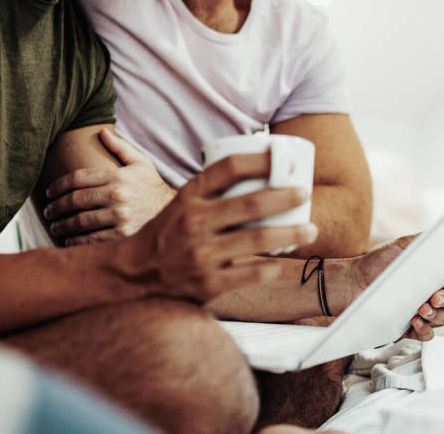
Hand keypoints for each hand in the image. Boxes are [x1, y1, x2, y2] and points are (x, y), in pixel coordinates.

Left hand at [44, 129, 175, 243]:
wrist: (173, 211)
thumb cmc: (151, 186)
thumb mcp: (140, 162)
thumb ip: (120, 147)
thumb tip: (101, 131)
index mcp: (118, 176)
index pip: (78, 178)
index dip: (58, 185)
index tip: (48, 192)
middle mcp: (117, 195)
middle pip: (75, 200)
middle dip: (56, 207)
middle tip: (48, 211)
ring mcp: (120, 217)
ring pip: (80, 221)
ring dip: (62, 225)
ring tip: (55, 226)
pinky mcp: (122, 235)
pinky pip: (92, 239)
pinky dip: (76, 240)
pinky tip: (68, 239)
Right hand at [123, 153, 318, 303]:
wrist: (133, 275)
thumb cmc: (167, 235)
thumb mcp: (182, 204)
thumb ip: (213, 194)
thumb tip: (263, 177)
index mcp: (188, 196)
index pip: (228, 168)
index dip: (260, 160)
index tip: (283, 160)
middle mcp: (194, 222)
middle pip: (250, 204)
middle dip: (285, 197)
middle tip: (304, 193)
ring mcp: (201, 254)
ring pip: (257, 241)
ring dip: (290, 234)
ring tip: (310, 230)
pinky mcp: (208, 284)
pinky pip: (252, 274)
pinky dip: (275, 269)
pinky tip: (288, 265)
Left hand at [339, 235, 443, 341]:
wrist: (351, 283)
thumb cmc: (377, 263)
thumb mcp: (401, 246)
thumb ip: (423, 240)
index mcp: (435, 273)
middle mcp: (433, 293)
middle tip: (435, 296)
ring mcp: (423, 311)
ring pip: (442, 317)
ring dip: (436, 315)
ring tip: (421, 309)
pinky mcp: (410, 328)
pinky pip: (426, 334)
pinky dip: (424, 330)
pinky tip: (414, 322)